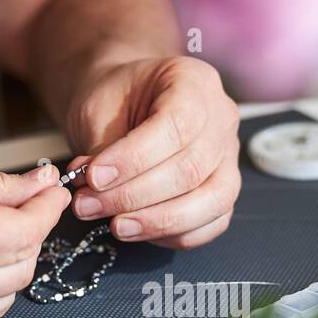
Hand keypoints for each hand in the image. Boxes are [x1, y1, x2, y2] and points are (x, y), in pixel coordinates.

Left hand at [63, 56, 239, 248]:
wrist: (125, 104)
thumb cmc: (113, 101)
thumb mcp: (98, 108)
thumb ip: (102, 149)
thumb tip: (95, 191)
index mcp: (195, 82)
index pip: (176, 126)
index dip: (133, 159)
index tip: (93, 178)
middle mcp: (222, 119)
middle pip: (191, 169)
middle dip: (134, 196)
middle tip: (87, 206)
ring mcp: (229, 157)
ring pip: (210, 201)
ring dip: (156, 222)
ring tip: (113, 226)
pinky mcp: (224, 190)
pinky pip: (213, 223)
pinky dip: (175, 234)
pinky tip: (139, 230)